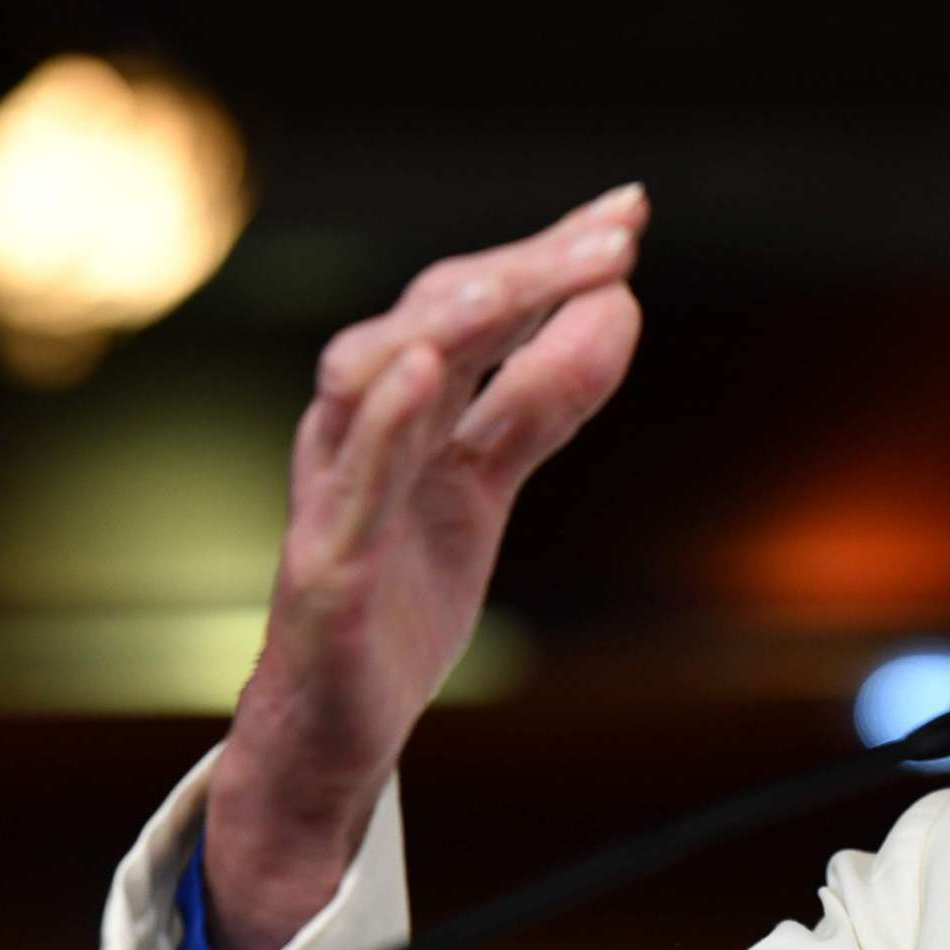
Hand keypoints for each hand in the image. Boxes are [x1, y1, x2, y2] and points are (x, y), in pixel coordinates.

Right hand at [203, 183, 652, 949]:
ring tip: (522, 281)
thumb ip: (541, 403)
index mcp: (395, 408)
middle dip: (523, 272)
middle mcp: (353, 432)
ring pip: (368, 379)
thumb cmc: (397, 596)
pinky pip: (348, 487)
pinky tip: (426, 370)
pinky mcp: (324, 572)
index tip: (626, 211)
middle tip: (613, 239)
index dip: (545, 254)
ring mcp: (332, 498)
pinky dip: (383, 422)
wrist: (329, 737)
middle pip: (429, 320)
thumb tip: (617, 309)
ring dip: (450, 321)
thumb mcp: (485, 486)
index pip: (471, 302)